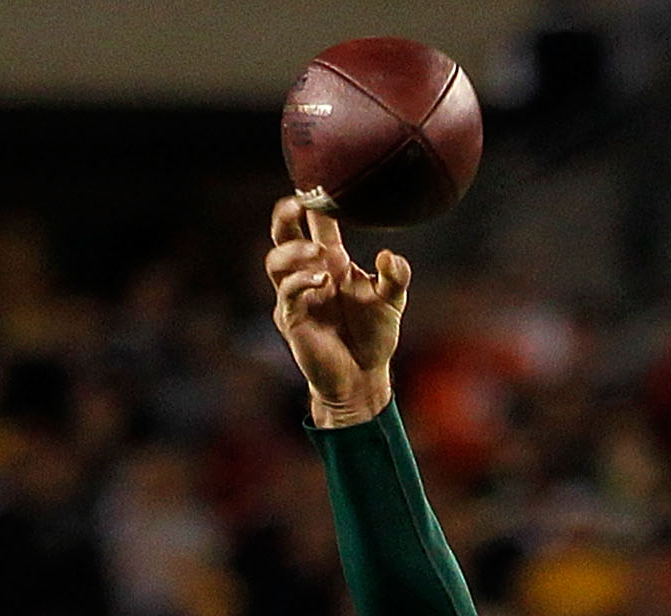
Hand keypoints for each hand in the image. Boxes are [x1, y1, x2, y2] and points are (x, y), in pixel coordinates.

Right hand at [266, 195, 409, 424]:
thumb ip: (395, 276)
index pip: (314, 223)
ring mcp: (296, 296)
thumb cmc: (374, 336)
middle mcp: (308, 273)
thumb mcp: (392, 302)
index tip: (319, 183)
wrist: (362, 378)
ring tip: (320, 256)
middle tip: (299, 202)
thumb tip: (389, 256)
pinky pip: (287, 293)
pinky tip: (322, 281)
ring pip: (275, 261)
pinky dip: (302, 282)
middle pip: (281, 233)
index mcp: (330, 261)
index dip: (313, 201)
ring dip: (295, 252)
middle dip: (284, 214)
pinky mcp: (292, 319)